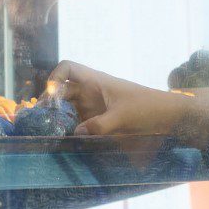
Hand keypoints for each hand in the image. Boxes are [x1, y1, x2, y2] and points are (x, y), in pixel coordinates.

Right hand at [48, 61, 208, 147]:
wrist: (167, 115)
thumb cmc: (146, 108)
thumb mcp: (123, 117)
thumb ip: (99, 125)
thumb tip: (76, 133)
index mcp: (96, 81)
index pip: (68, 68)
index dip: (55, 77)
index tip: (51, 94)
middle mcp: (91, 91)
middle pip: (62, 91)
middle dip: (50, 102)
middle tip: (40, 119)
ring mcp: (94, 105)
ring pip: (68, 108)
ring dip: (58, 117)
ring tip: (48, 131)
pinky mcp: (98, 120)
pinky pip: (79, 122)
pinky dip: (70, 128)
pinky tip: (66, 139)